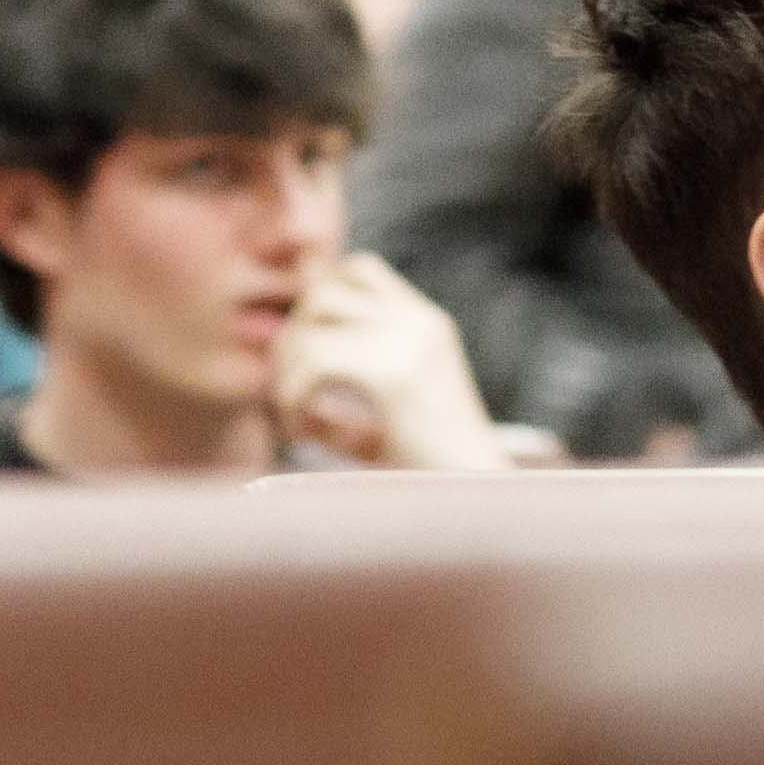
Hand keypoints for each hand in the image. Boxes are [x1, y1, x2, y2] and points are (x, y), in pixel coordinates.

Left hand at [270, 252, 505, 473]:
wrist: (478, 494)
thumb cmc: (432, 465)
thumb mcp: (393, 409)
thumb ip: (351, 381)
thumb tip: (285, 374)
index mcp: (427, 323)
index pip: (359, 270)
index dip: (316, 303)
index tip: (305, 356)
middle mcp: (421, 323)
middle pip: (324, 291)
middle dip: (291, 339)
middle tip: (289, 391)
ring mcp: (411, 343)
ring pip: (312, 327)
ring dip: (286, 372)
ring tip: (296, 417)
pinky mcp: (396, 377)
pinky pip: (314, 366)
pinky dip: (292, 399)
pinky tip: (303, 433)